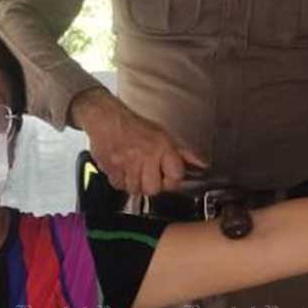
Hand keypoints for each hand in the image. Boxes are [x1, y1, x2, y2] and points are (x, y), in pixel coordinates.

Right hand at [71, 88, 206, 195]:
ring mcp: (127, 163)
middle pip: (154, 189)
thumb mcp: (163, 135)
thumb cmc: (134, 125)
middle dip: (152, 184)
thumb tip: (201, 164)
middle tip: (149, 174)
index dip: (172, 179)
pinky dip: (121, 181)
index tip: (168, 176)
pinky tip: (123, 170)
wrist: (105, 117)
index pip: (176, 176)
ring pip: (135, 189)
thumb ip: (182, 153)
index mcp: (161, 146)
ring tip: (134, 171)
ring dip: (136, 184)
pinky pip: (119, 186)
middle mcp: (145, 156)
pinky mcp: (111, 168)